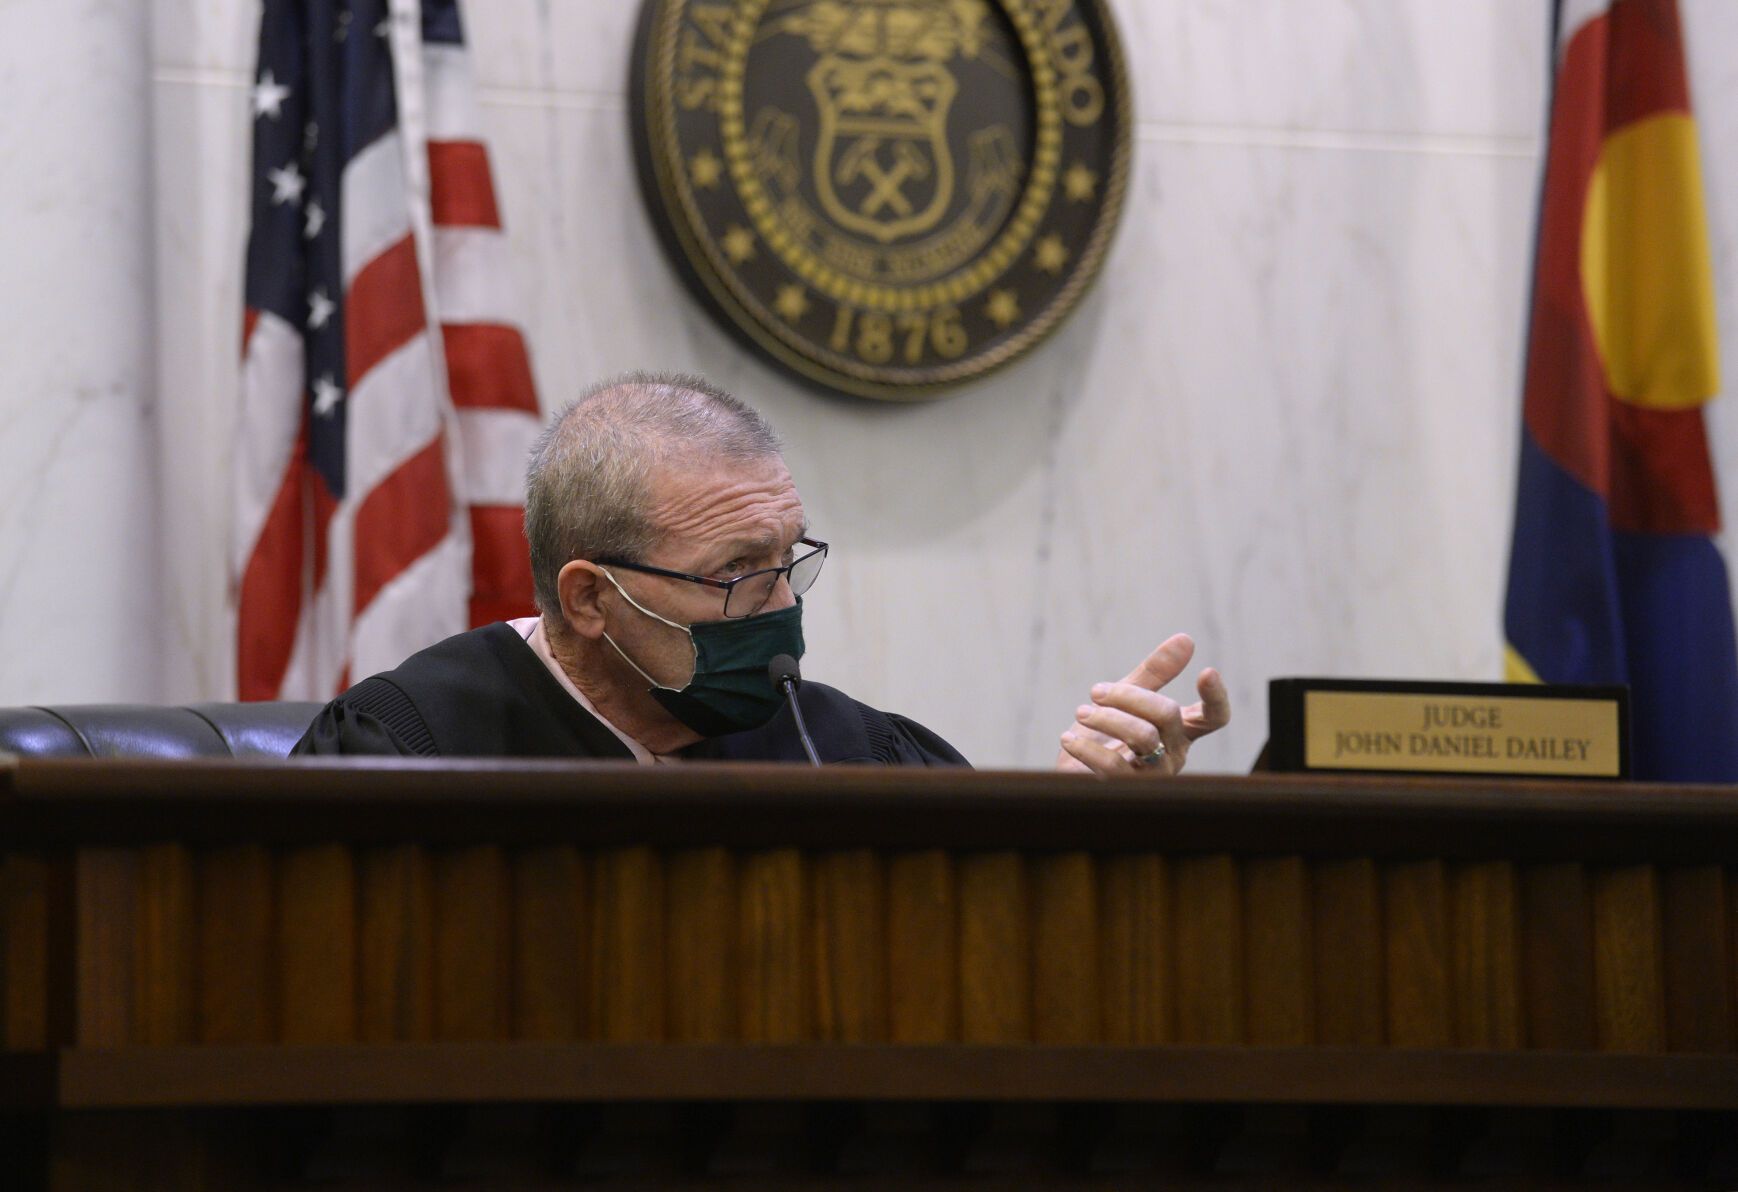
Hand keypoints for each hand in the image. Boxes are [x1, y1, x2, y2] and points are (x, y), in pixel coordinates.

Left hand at [1056, 634, 1230, 775]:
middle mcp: (1174, 754)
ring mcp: (1154, 776)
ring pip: (1144, 737)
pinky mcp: (1128, 792)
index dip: (1216, 697)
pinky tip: (1068, 738)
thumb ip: (1154, 673)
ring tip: (1080, 713)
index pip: (1214, 718)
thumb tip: (1186, 639)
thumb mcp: (1127, 698)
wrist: (1070, 776)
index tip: (1206, 671)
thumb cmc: (1105, 737)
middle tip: (1095, 691)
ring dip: (1106, 718)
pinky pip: (1113, 766)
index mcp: (1180, 731)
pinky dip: (1086, 747)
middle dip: (1128, 695)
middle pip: (1168, 715)